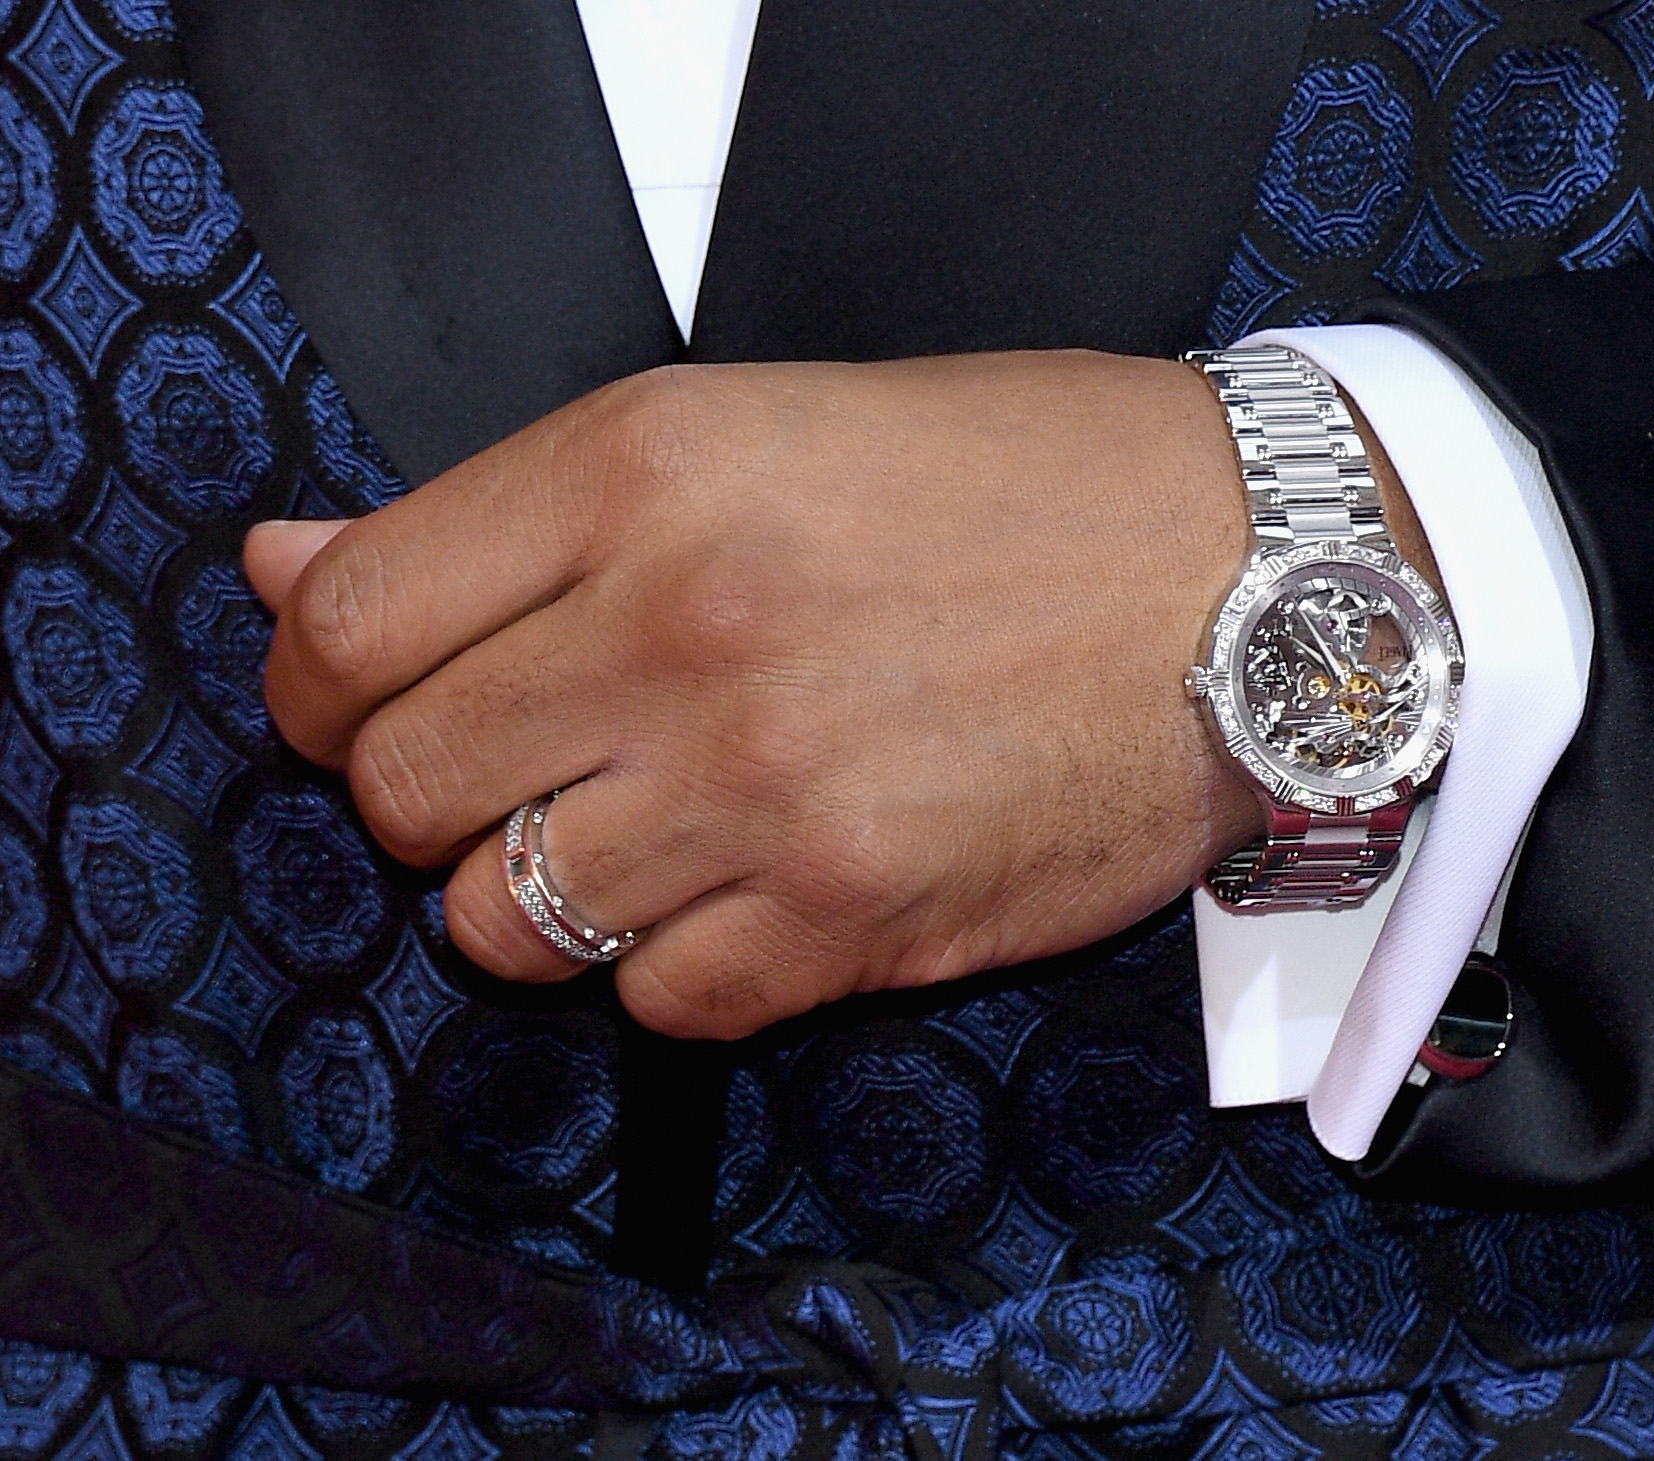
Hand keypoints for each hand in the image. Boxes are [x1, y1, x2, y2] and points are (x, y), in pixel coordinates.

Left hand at [245, 351, 1271, 1036]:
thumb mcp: (756, 429)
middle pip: (400, 786)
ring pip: (503, 920)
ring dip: (553, 892)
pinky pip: (658, 1004)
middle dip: (439, 794)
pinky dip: (681, 965)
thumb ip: (511, 516)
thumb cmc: (1029, 487)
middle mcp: (685, 624)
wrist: (1261, 577)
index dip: (316, 683)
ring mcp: (767, 784)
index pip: (349, 621)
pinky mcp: (855, 916)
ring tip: (658, 834)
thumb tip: (289, 562)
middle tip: (540, 765)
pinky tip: (760, 889)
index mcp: (649, 469)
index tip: (353, 703)